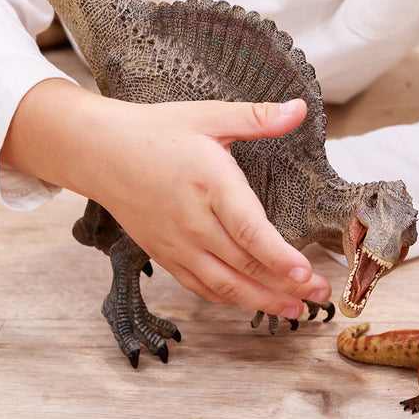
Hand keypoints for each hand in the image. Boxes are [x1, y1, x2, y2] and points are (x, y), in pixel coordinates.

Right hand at [3, 79, 331, 318]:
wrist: (99, 151)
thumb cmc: (156, 130)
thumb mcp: (209, 115)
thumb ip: (257, 117)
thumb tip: (300, 108)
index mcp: (210, 184)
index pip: (250, 232)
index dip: (280, 258)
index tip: (306, 274)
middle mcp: (193, 222)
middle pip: (244, 265)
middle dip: (285, 285)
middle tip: (319, 295)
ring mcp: (176, 243)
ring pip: (223, 284)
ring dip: (261, 301)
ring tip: (294, 310)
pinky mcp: (164, 254)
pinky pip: (199, 286)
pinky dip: (227, 298)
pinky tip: (250, 301)